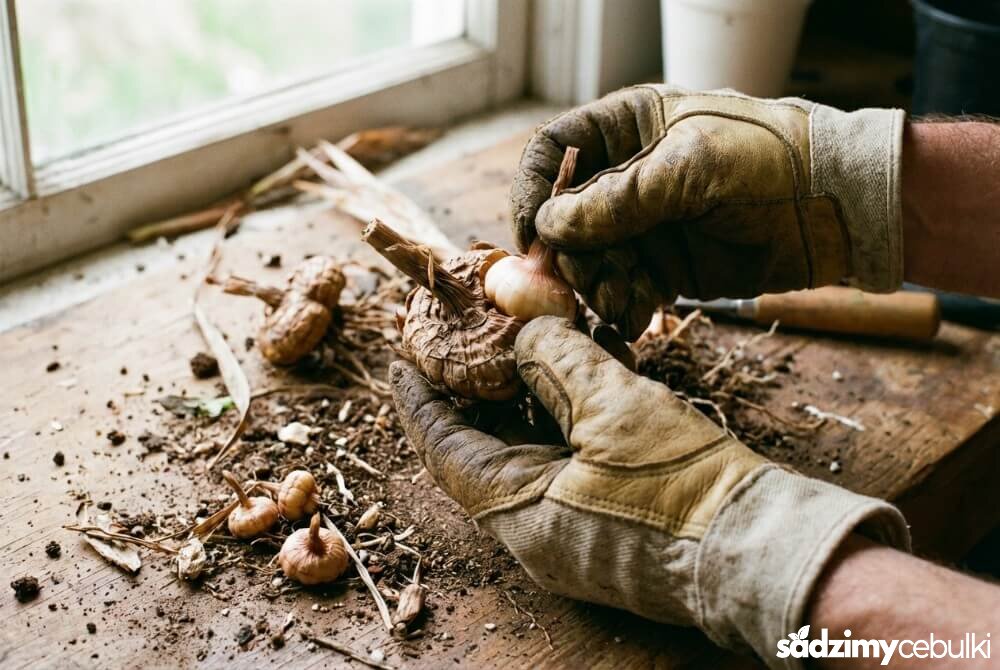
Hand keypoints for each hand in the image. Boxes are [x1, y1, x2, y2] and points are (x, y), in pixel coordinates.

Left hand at [390, 316, 908, 666]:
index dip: (419, 397)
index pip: (444, 448)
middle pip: (481, 450)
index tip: (405, 354)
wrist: (764, 549)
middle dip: (472, 391)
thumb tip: (523, 325)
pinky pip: (563, 465)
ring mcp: (570, 531)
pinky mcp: (606, 523)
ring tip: (516, 345)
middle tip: (464, 338)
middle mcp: (534, 530)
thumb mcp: (615, 407)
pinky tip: (574, 376)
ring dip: (521, 401)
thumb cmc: (687, 487)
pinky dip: (560, 421)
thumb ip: (558, 358)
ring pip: (525, 455)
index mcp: (519, 512)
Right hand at [510, 86, 905, 338]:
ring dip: (596, 287)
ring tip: (623, 302)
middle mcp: (627, 177)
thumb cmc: (769, 160)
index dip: (532, 192)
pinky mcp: (665, 268)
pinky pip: (623, 291)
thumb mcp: (690, 168)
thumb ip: (618, 199)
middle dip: (569, 256)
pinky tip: (639, 316)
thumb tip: (549, 229)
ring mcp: (645, 225)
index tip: (533, 239)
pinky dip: (623, 307)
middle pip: (563, 220)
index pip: (552, 152)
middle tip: (585, 284)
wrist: (838, 207)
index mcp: (627, 128)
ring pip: (589, 262)